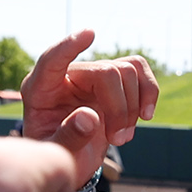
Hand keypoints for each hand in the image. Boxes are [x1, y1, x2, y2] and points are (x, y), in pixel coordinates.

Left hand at [19, 29, 159, 182]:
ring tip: (123, 136)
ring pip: (127, 70)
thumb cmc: (57, 154)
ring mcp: (92, 75)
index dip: (69, 47)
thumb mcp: (55, 154)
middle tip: (118, 140)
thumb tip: (89, 116)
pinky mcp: (113, 80)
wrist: (71, 157)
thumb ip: (68, 137)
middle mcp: (67, 75)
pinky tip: (145, 115)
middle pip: (106, 72)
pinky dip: (149, 91)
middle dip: (120, 108)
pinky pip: (139, 69)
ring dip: (134, 106)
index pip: (52, 60)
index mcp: (41, 90)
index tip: (90, 34)